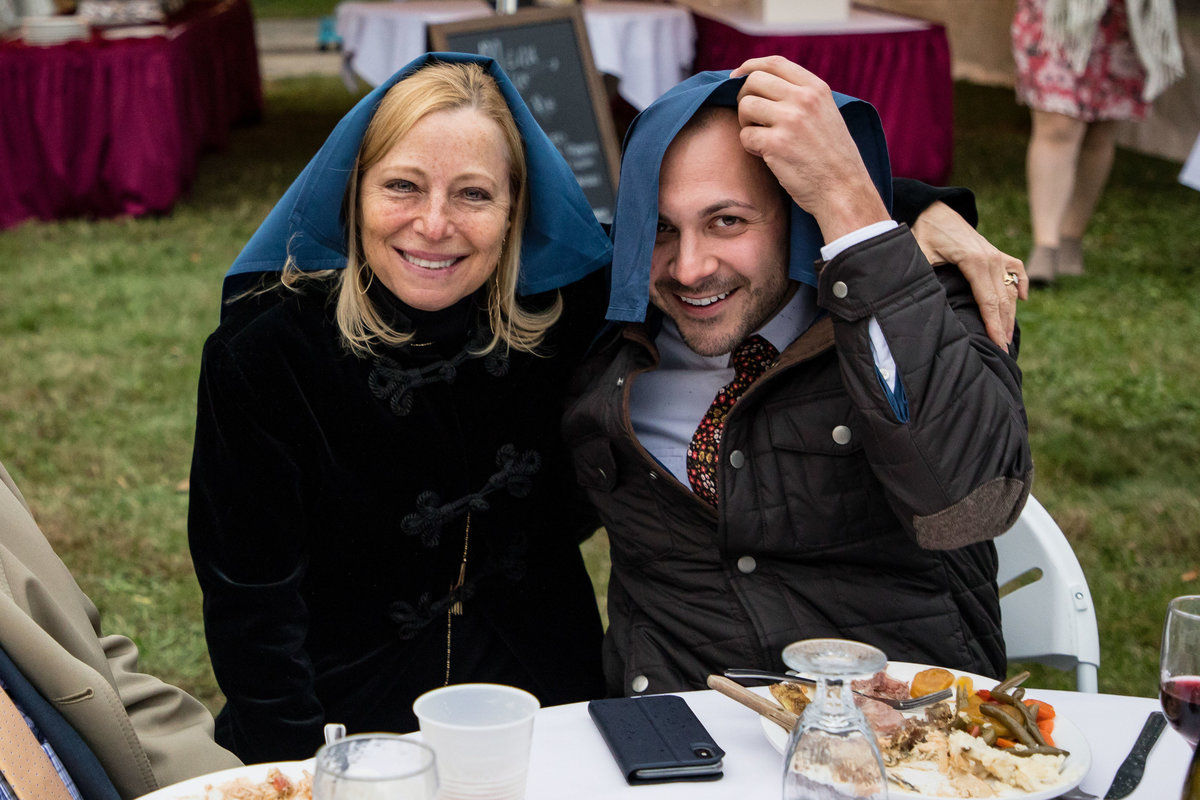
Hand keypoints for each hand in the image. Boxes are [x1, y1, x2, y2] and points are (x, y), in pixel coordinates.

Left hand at [730, 56, 888, 241]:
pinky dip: (750, 146)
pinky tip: (765, 155)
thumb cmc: (832, 157)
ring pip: (746, 106)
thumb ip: (801, 96)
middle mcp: (803, 99)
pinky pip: (745, 135)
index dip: (750, 66)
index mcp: (816, 89)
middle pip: (754, 80)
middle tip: (750, 117)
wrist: (843, 189)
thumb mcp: (825, 114)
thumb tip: (762, 83)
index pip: (774, 63)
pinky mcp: (776, 144)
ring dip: (745, 123)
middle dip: (743, 97)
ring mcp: (790, 120)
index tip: (737, 76)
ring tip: (761, 137)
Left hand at [909, 201, 1026, 347]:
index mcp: (974, 262)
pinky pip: (1015, 269)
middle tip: (1004, 352)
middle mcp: (991, 259)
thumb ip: (923, 277)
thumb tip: (923, 304)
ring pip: (1009, 289)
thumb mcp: (919, 255)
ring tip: (1008, 337)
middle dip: (1003, 327)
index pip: (988, 301)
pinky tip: (1022, 299)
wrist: (934, 210)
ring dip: (1011, 313)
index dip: (993, 326)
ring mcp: (996, 255)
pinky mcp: (996, 252)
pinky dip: (1020, 283)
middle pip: (1002, 300)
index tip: (998, 346)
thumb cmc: (924, 234)